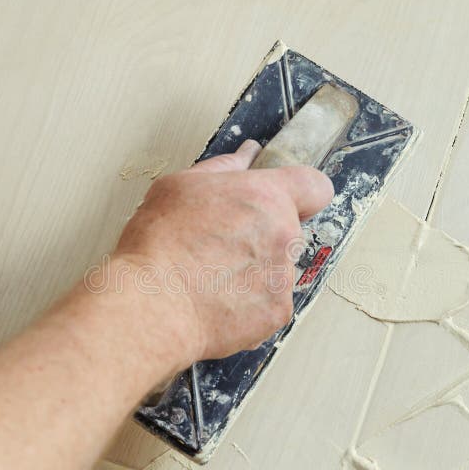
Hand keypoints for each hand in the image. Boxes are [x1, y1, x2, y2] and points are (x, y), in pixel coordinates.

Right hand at [113, 139, 333, 364]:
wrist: (153, 305)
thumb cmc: (159, 246)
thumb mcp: (180, 187)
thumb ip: (224, 168)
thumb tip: (246, 156)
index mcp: (266, 197)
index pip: (315, 187)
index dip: (301, 195)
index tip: (284, 203)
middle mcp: (284, 235)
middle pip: (289, 232)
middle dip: (263, 237)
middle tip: (222, 247)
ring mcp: (283, 278)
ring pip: (278, 270)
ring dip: (254, 273)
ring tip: (211, 278)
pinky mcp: (277, 313)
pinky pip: (270, 304)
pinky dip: (249, 305)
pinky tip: (216, 301)